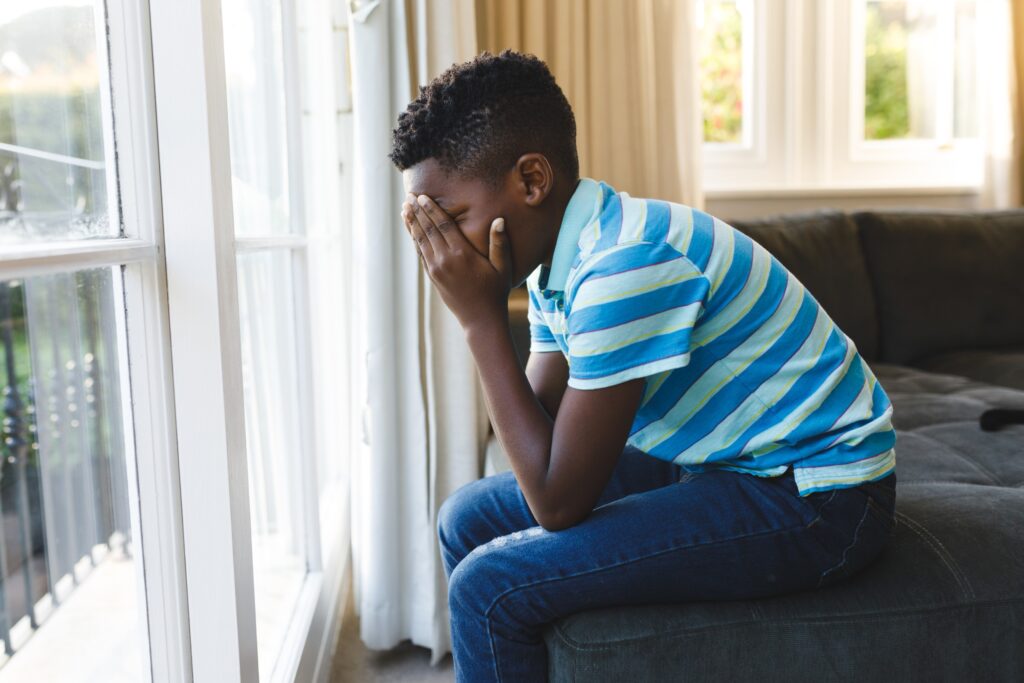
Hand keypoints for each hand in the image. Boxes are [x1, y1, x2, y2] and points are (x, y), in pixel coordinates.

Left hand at [402, 193, 511, 329]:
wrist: (480, 320)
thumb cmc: (495, 292)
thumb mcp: (503, 268)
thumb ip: (500, 243)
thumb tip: (499, 220)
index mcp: (463, 254)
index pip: (443, 225)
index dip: (432, 209)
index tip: (422, 196)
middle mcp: (446, 260)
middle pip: (428, 230)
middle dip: (418, 212)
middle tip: (408, 196)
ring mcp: (437, 269)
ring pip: (420, 241)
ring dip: (412, 224)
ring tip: (405, 209)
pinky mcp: (433, 277)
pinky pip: (421, 254)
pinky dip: (414, 240)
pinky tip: (411, 230)